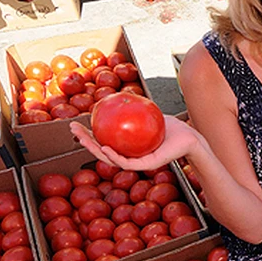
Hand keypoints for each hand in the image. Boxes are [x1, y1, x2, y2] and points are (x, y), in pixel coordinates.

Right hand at [70, 115, 202, 170]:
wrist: (189, 137)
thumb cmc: (170, 126)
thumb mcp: (147, 113)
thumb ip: (133, 107)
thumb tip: (117, 94)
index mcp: (127, 146)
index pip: (103, 140)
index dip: (88, 134)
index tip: (77, 122)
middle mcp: (129, 156)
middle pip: (101, 151)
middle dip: (84, 141)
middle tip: (72, 129)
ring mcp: (137, 163)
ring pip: (110, 159)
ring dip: (94, 150)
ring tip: (83, 139)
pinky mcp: (146, 166)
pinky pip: (126, 163)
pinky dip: (113, 156)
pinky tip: (103, 147)